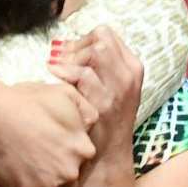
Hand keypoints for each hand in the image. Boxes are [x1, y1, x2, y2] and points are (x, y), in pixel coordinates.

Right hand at [0, 81, 96, 186]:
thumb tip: (91, 123)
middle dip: (64, 186)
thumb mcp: (64, 93)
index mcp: (82, 148)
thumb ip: (86, 108)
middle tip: (53, 182)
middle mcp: (70, 170)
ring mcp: (50, 184)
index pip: (85, 163)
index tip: (66, 164)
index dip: (74, 162)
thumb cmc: (26, 102)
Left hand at [49, 28, 142, 156]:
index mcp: (132, 66)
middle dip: (76, 45)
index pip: (107, 34)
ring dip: (71, 57)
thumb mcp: (110, 85)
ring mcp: (119, 88)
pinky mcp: (106, 102)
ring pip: (96, 52)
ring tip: (57, 68)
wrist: (109, 152)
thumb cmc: (104, 116)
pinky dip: (66, 71)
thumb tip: (64, 44)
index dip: (83, 38)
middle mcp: (129, 74)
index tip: (69, 52)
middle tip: (60, 59)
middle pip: (101, 38)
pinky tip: (54, 75)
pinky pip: (84, 74)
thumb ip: (97, 64)